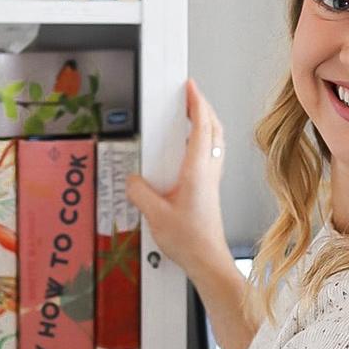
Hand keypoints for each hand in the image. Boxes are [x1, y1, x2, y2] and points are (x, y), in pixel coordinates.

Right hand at [123, 79, 230, 278]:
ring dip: (207, 123)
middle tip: (192, 95)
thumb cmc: (191, 241)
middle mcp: (209, 172)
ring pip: (216, 142)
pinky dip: (205, 141)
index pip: (201, 126)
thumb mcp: (155, 215)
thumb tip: (132, 179)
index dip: (196, 103)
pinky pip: (211, 156)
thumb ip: (140, 193)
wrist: (208, 261)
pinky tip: (192, 148)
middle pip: (214, 129)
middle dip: (204, 107)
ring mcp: (212, 180)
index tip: (190, 87)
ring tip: (193, 114)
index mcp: (198, 170)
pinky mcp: (210, 190)